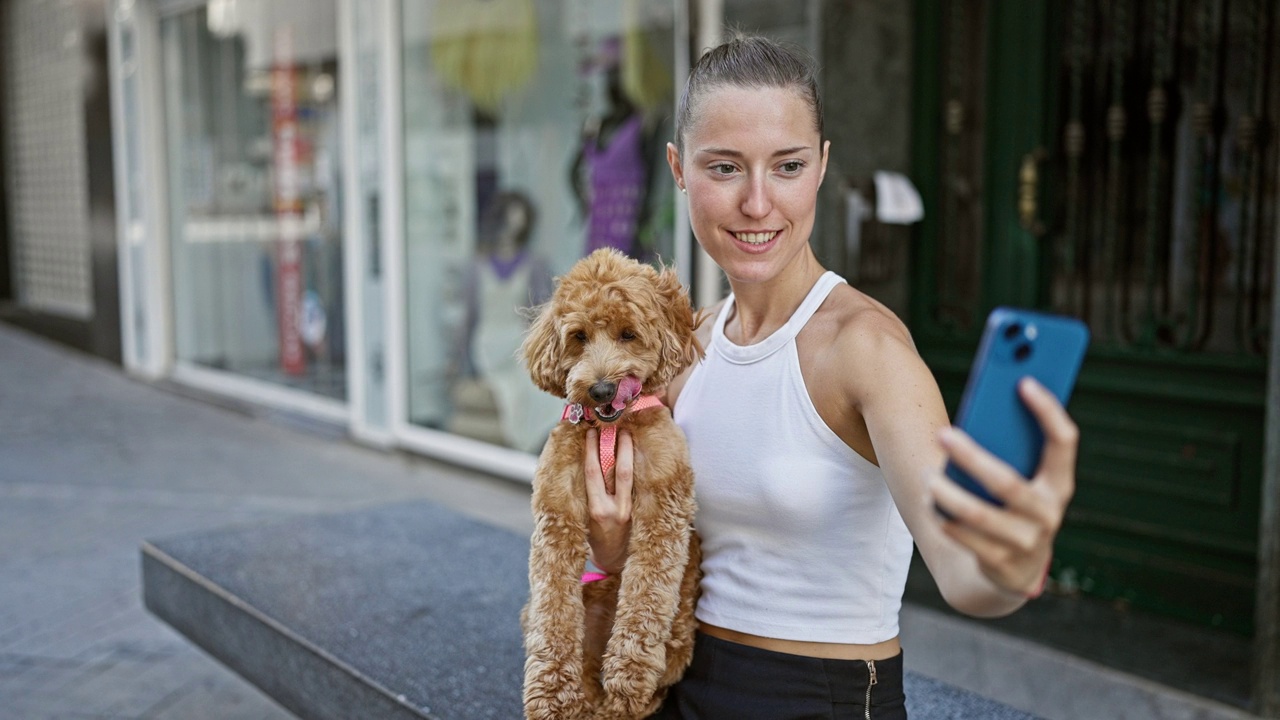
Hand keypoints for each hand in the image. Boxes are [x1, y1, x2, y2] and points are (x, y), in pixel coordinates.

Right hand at [585, 428, 632, 572]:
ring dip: (629, 452)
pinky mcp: (641, 511)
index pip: (593, 474)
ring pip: (631, 475)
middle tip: (614, 426)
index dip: (591, 451)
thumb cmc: (594, 537)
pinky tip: (636, 451)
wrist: (616, 560)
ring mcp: (631, 510)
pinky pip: (638, 484)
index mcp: (596, 511)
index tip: (590, 433)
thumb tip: (581, 463)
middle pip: (618, 470)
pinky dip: (636, 466)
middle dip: (616, 446)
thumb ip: (583, 494)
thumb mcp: (582, 518)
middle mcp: (616, 509)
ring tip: (627, 433)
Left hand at [929, 377, 1078, 596]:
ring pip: (979, 514)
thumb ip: (1010, 451)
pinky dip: (945, 519)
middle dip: (972, 457)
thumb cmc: (1012, 507)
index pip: (1064, 442)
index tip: (1024, 381)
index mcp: (1060, 484)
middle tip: (942, 433)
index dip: (1048, 411)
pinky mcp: (1001, 564)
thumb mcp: (1021, 480)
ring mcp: (1027, 542)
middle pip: (1007, 483)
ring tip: (926, 477)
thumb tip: (981, 412)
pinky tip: (932, 504)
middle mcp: (1048, 513)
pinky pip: (966, 538)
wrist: (1012, 571)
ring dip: (947, 494)